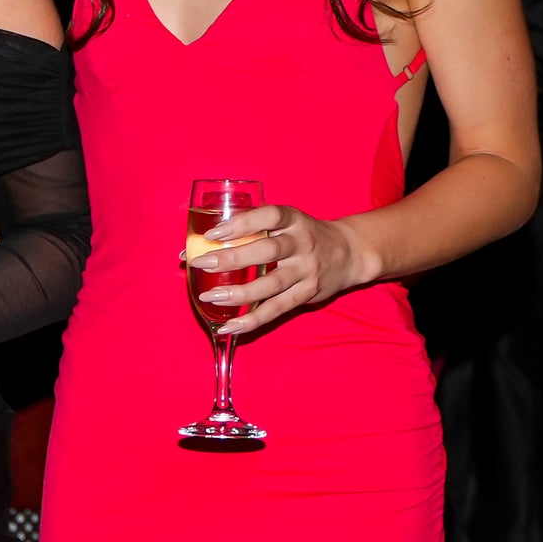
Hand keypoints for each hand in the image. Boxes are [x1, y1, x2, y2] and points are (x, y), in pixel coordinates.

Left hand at [190, 203, 381, 336]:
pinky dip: (253, 320)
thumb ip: (248, 230)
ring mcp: (307, 270)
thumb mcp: (284, 223)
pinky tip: (230, 326)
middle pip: (268, 251)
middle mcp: (302, 243)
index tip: (214, 233)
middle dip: (233, 258)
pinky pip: (277, 309)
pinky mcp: (308, 293)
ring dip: (239, 293)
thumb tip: (193, 246)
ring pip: (272, 284)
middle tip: (202, 263)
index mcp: (293, 220)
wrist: (349, 252)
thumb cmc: (301, 235)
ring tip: (211, 296)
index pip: (269, 216)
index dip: (242, 223)